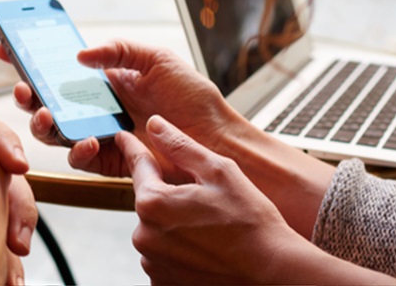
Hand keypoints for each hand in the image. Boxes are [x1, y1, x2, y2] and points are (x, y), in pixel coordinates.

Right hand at [0, 39, 239, 177]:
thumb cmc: (192, 98)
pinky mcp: (109, 161)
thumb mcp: (157, 59)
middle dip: (28, 95)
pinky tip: (86, 140)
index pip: (59, 67)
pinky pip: (80, 157)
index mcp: (105, 80)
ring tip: (46, 115)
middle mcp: (97, 108)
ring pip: (56, 132)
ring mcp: (100, 134)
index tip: (6, 50)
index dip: (30, 60)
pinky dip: (77, 149)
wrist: (216, 139)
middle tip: (24, 89)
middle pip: (48, 101)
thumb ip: (119, 50)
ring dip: (43, 124)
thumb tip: (80, 55)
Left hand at [120, 116, 302, 283]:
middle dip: (170, 195)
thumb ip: (181, 146)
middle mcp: (144, 236)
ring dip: (175, 225)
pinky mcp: (161, 282)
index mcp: (153, 203)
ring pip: (157, 230)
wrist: (271, 273)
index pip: (138, 166)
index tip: (123, 138)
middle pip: (150, 201)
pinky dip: (179, 250)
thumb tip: (154, 125)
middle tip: (206, 202)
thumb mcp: (219, 172)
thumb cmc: (251, 223)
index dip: (133, 148)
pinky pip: (163, 256)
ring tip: (211, 230)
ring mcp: (152, 263)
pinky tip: (206, 249)